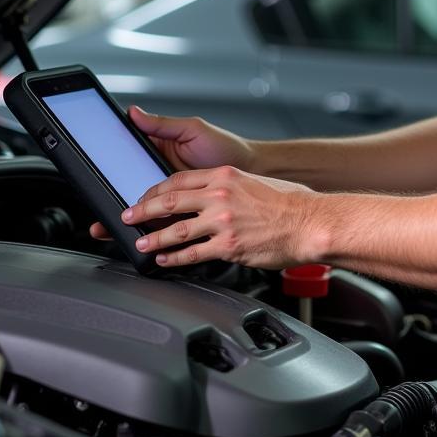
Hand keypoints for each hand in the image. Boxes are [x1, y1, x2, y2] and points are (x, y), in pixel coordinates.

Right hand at [89, 107, 258, 240]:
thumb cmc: (226, 145)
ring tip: (117, 229)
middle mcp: (165, 176)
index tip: (98, 183)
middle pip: (134, 192)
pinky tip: (148, 237)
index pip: (130, 164)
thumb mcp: (193, 130)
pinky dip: (157, 231)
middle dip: (115, 204)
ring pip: (149, 211)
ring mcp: (177, 197)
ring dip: (133, 221)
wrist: (256, 169)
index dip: (113, 174)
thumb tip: (133, 113)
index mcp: (160, 153)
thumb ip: (162, 125)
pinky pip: (168, 222)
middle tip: (102, 216)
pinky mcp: (189, 213)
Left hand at [119, 166, 319, 268]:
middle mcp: (220, 196)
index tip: (145, 197)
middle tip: (128, 217)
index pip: (178, 179)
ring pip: (175, 230)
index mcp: (224, 175)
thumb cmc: (289, 204)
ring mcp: (222, 222)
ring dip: (153, 238)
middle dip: (142, 210)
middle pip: (169, 201)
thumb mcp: (253, 182)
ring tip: (141, 243)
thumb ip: (227, 187)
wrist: (309, 223)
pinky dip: (175, 258)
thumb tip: (207, 196)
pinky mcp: (228, 246)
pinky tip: (165, 260)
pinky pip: (193, 253)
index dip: (155, 190)